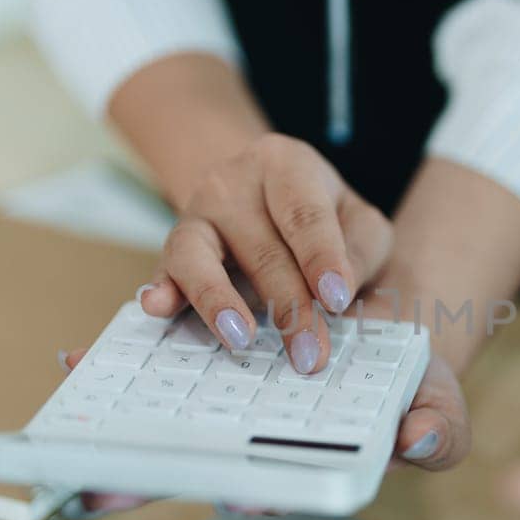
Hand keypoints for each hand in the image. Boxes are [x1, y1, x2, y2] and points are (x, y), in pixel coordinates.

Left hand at [56, 341, 469, 513]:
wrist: (390, 324)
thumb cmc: (407, 384)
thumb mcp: (439, 404)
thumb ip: (438, 432)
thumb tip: (416, 442)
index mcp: (305, 460)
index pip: (271, 489)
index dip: (251, 493)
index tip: (235, 498)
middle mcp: (256, 436)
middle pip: (199, 465)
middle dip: (153, 476)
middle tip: (110, 483)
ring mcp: (225, 397)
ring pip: (167, 418)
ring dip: (124, 422)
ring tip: (87, 422)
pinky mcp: (206, 347)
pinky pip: (157, 358)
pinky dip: (119, 359)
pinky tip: (82, 357)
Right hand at [137, 134, 392, 375]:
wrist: (261, 196)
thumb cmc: (321, 216)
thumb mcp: (358, 221)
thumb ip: (361, 252)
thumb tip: (340, 296)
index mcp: (286, 164)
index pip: (305, 213)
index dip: (321, 256)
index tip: (337, 298)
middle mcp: (232, 182)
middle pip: (262, 249)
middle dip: (290, 307)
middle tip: (311, 354)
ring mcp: (196, 214)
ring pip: (199, 254)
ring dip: (219, 300)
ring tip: (241, 337)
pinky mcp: (173, 248)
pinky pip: (163, 269)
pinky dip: (160, 289)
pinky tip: (158, 306)